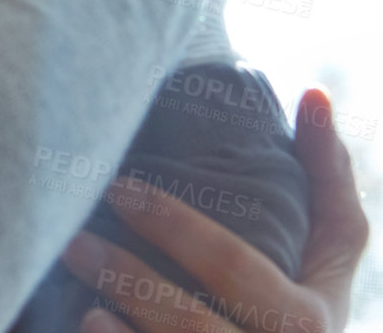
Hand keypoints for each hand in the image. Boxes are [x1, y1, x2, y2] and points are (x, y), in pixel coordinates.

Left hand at [57, 89, 368, 331]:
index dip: (176, 227)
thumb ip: (327, 181)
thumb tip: (313, 93)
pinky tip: (87, 332)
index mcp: (309, 324)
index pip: (236, 268)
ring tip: (78, 298)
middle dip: (128, 279)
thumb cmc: (302, 310)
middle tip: (72, 238)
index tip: (119, 187)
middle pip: (190, 325)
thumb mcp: (330, 258)